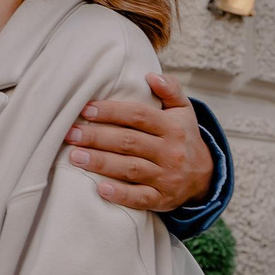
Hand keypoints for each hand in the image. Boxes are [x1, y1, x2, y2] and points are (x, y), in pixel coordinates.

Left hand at [65, 72, 213, 212]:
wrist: (204, 176)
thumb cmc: (183, 136)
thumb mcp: (183, 110)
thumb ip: (170, 89)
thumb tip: (151, 75)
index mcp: (172, 127)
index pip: (139, 116)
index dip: (112, 112)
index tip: (86, 110)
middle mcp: (170, 152)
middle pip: (129, 142)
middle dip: (97, 137)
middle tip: (70, 134)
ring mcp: (166, 177)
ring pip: (130, 169)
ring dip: (101, 163)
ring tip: (74, 157)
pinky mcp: (161, 199)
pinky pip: (140, 198)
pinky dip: (121, 195)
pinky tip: (100, 189)